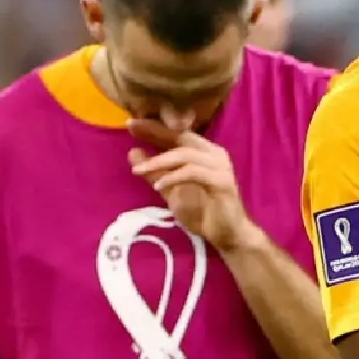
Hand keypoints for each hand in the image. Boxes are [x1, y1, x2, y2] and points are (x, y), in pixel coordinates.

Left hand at [128, 121, 258, 252]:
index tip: (131, 123)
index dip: (155, 127)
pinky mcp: (221, 182)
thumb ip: (155, 172)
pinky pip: (193, 173)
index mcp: (204, 153)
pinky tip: (159, 185)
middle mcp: (215, 154)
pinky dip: (174, 177)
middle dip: (156, 132)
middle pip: (182, 137)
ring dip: (159, 161)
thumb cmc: (203, 213)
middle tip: (132, 128)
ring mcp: (220, 167)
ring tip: (139, 171)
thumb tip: (132, 152)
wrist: (227, 235)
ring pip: (186, 155)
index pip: (178, 134)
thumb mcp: (171, 191)